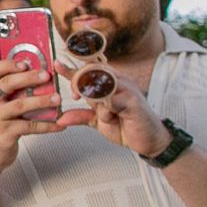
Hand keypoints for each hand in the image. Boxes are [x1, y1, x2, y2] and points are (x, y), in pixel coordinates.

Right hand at [0, 58, 65, 172]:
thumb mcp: (1, 108)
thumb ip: (15, 95)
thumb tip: (42, 81)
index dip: (8, 64)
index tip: (26, 62)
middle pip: (7, 84)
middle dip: (29, 77)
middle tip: (47, 76)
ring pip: (19, 105)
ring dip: (41, 101)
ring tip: (58, 99)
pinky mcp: (4, 134)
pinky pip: (29, 127)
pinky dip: (47, 125)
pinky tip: (59, 124)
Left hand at [53, 61, 171, 157]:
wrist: (149, 141)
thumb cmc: (127, 126)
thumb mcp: (98, 121)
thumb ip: (81, 116)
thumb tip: (60, 118)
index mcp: (110, 84)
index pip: (88, 71)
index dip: (72, 69)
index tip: (56, 65)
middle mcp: (119, 82)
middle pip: (93, 71)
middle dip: (79, 81)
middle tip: (74, 96)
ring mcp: (127, 89)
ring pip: (101, 84)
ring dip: (94, 99)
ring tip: (100, 113)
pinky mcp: (133, 100)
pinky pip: (112, 101)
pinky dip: (106, 111)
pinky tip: (110, 118)